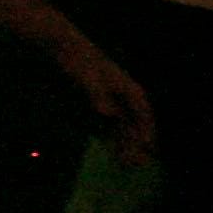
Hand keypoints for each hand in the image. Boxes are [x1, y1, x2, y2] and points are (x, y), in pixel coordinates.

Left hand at [59, 36, 157, 166]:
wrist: (65, 49)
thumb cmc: (80, 62)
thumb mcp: (90, 78)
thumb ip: (99, 96)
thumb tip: (108, 113)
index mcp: (129, 89)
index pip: (144, 114)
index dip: (147, 132)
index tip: (148, 149)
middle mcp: (126, 97)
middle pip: (135, 125)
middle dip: (137, 145)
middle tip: (135, 164)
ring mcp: (114, 101)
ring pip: (124, 128)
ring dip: (126, 145)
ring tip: (125, 164)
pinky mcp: (101, 104)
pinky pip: (112, 126)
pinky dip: (113, 138)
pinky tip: (112, 151)